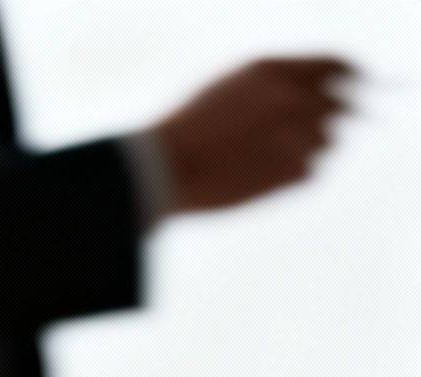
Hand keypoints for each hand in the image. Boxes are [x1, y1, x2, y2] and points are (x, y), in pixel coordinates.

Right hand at [152, 56, 352, 214]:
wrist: (162, 170)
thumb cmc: (187, 130)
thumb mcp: (228, 87)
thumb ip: (276, 83)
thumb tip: (315, 94)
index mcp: (275, 70)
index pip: (337, 65)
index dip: (348, 75)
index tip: (350, 87)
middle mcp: (294, 96)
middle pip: (339, 105)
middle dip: (321, 119)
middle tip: (291, 136)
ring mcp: (300, 133)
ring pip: (326, 140)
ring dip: (301, 148)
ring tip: (254, 159)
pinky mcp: (297, 170)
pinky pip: (311, 171)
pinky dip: (287, 174)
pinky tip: (252, 176)